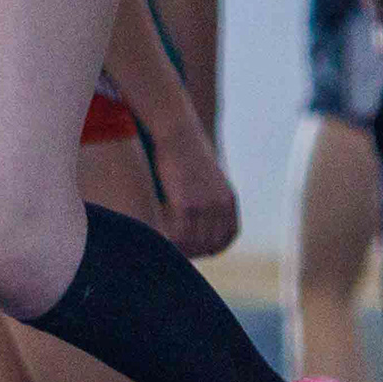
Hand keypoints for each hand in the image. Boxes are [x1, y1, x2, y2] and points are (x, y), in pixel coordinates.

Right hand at [152, 124, 241, 258]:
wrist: (177, 130)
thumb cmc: (185, 150)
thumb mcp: (205, 176)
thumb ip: (205, 199)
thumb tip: (193, 220)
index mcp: (228, 201)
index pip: (223, 239)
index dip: (207, 248)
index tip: (190, 250)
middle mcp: (222, 207)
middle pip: (208, 245)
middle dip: (190, 251)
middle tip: (170, 251)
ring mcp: (206, 208)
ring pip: (192, 243)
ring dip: (176, 247)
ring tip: (159, 243)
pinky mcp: (187, 205)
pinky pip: (178, 234)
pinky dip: (166, 238)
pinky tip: (154, 232)